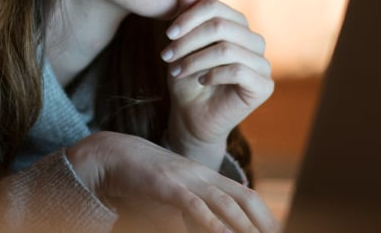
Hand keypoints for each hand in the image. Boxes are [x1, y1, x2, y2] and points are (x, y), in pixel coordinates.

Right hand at [66, 131, 279, 231]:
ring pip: (224, 204)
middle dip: (264, 223)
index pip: (246, 197)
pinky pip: (193, 204)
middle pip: (244, 199)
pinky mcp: (167, 185)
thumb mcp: (174, 202)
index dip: (266, 217)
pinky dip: (210, 222)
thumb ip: (190, 218)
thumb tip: (211, 228)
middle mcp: (203, 176)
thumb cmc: (144, 182)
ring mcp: (186, 179)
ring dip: (244, 227)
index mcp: (207, 178)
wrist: (114, 156)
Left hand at [162, 0, 273, 168]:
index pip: (216, 6)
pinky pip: (238, 70)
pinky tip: (201, 81)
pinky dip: (213, 74)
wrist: (191, 117)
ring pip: (228, 48)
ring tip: (177, 71)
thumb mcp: (182, 41)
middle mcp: (254, 41)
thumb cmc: (187, 77)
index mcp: (237, 26)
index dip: (189, 16)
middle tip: (168, 56)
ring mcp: (262, 64)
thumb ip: (187, 8)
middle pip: (222, 25)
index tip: (167, 34)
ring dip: (195, 59)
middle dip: (189, 40)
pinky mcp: (264, 86)